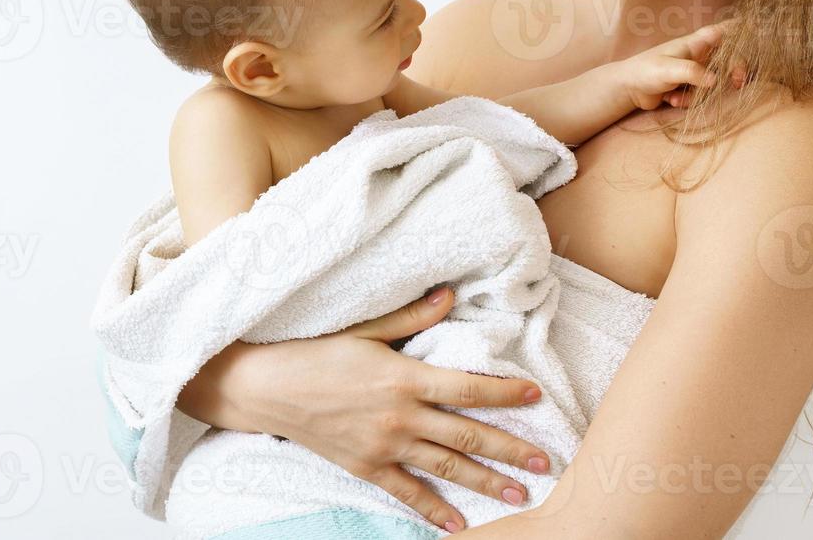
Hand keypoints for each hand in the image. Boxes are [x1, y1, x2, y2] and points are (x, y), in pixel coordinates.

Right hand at [192, 288, 551, 533]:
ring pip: (446, 466)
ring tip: (520, 494)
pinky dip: (433, 510)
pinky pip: (407, 493)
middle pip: (467, 434)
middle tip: (546, 460)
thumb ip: (411, 316)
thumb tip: (450, 295)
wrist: (266, 388)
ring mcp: (383, 446)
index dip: (504, 393)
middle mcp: (400, 416)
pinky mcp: (365, 467)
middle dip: (509, 448)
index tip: (535, 396)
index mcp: (403, 377)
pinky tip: (458, 525)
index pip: (467, 388)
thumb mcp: (365, 328)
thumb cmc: (315, 351)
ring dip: (485, 482)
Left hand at [608, 22, 732, 110]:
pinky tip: (670, 100)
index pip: (724, 30)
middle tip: (738, 83)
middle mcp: (699, 55)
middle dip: (735, 71)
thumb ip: (692, 72)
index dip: (743, 30)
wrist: (627, 89)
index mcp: (695, 43)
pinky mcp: (690, 88)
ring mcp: (696, 72)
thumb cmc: (645, 71)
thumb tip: (716, 81)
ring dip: (699, 95)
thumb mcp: (668, 70)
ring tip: (676, 98)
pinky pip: (701, 96)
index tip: (760, 33)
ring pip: (716, 82)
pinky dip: (688, 101)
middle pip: (730, 58)